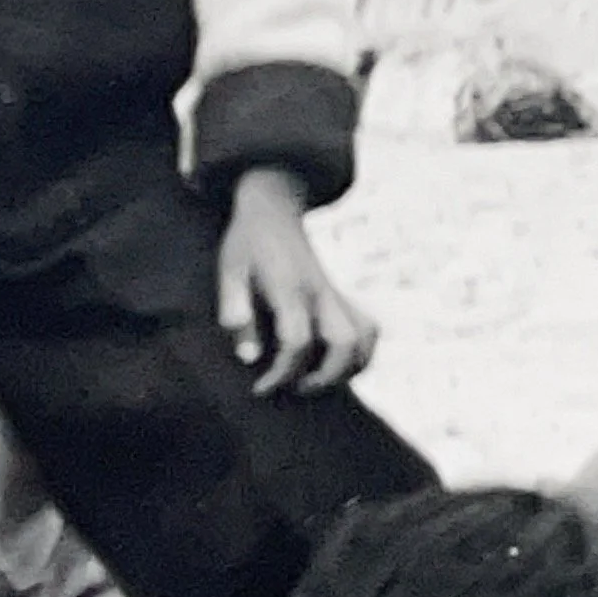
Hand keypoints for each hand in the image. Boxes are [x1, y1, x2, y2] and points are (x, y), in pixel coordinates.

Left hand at [216, 170, 376, 397]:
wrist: (273, 209)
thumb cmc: (247, 243)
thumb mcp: (229, 271)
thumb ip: (235, 310)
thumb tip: (248, 357)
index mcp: (289, 288)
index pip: (297, 341)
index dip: (281, 373)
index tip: (261, 388)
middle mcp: (320, 292)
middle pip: (345, 343)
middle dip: (325, 376)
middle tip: (295, 387)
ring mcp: (335, 293)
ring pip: (366, 336)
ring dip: (350, 367)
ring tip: (318, 379)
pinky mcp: (341, 295)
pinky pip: (368, 327)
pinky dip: (361, 352)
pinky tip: (335, 363)